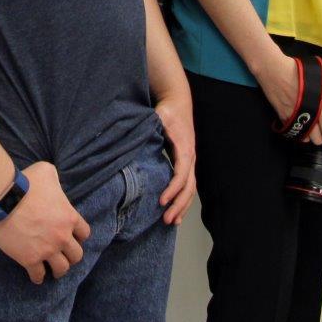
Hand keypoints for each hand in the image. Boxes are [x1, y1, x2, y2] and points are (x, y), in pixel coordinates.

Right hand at [0, 162, 89, 283]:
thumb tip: (53, 183)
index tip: (72, 237)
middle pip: (76, 255)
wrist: (4, 197)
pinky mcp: (29, 259)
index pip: (84, 234)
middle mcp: (62, 236)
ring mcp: (47, 250)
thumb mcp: (47, 171)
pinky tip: (36, 276)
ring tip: (52, 270)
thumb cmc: (26, 182)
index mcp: (69, 217)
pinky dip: (38, 277)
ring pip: (61, 269)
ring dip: (58, 270)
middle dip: (70, 255)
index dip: (78, 236)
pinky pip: (38, 275)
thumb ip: (55, 180)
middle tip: (63, 255)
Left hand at [154, 87, 195, 224]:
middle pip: (189, 186)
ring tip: (170, 221)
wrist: (178, 100)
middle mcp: (190, 156)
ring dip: (182, 206)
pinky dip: (182, 199)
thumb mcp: (157, 117)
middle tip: (165, 219)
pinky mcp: (186, 162)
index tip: (162, 201)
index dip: (173, 189)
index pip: (182, 174)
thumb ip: (148, 129)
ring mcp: (190, 160)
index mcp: (184, 148)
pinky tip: (175, 212)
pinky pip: (187, 184)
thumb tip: (131, 142)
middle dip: (179, 204)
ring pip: (190, 189)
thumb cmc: (166, 110)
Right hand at [255, 50, 321, 146]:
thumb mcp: (320, 75)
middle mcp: (307, 115)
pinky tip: (299, 126)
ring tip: (310, 130)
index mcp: (319, 105)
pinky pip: (292, 131)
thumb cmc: (298, 71)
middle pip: (316, 139)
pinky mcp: (282, 116)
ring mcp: (294, 117)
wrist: (273, 70)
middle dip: (321, 138)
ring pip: (304, 138)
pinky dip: (297, 131)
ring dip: (308, 136)